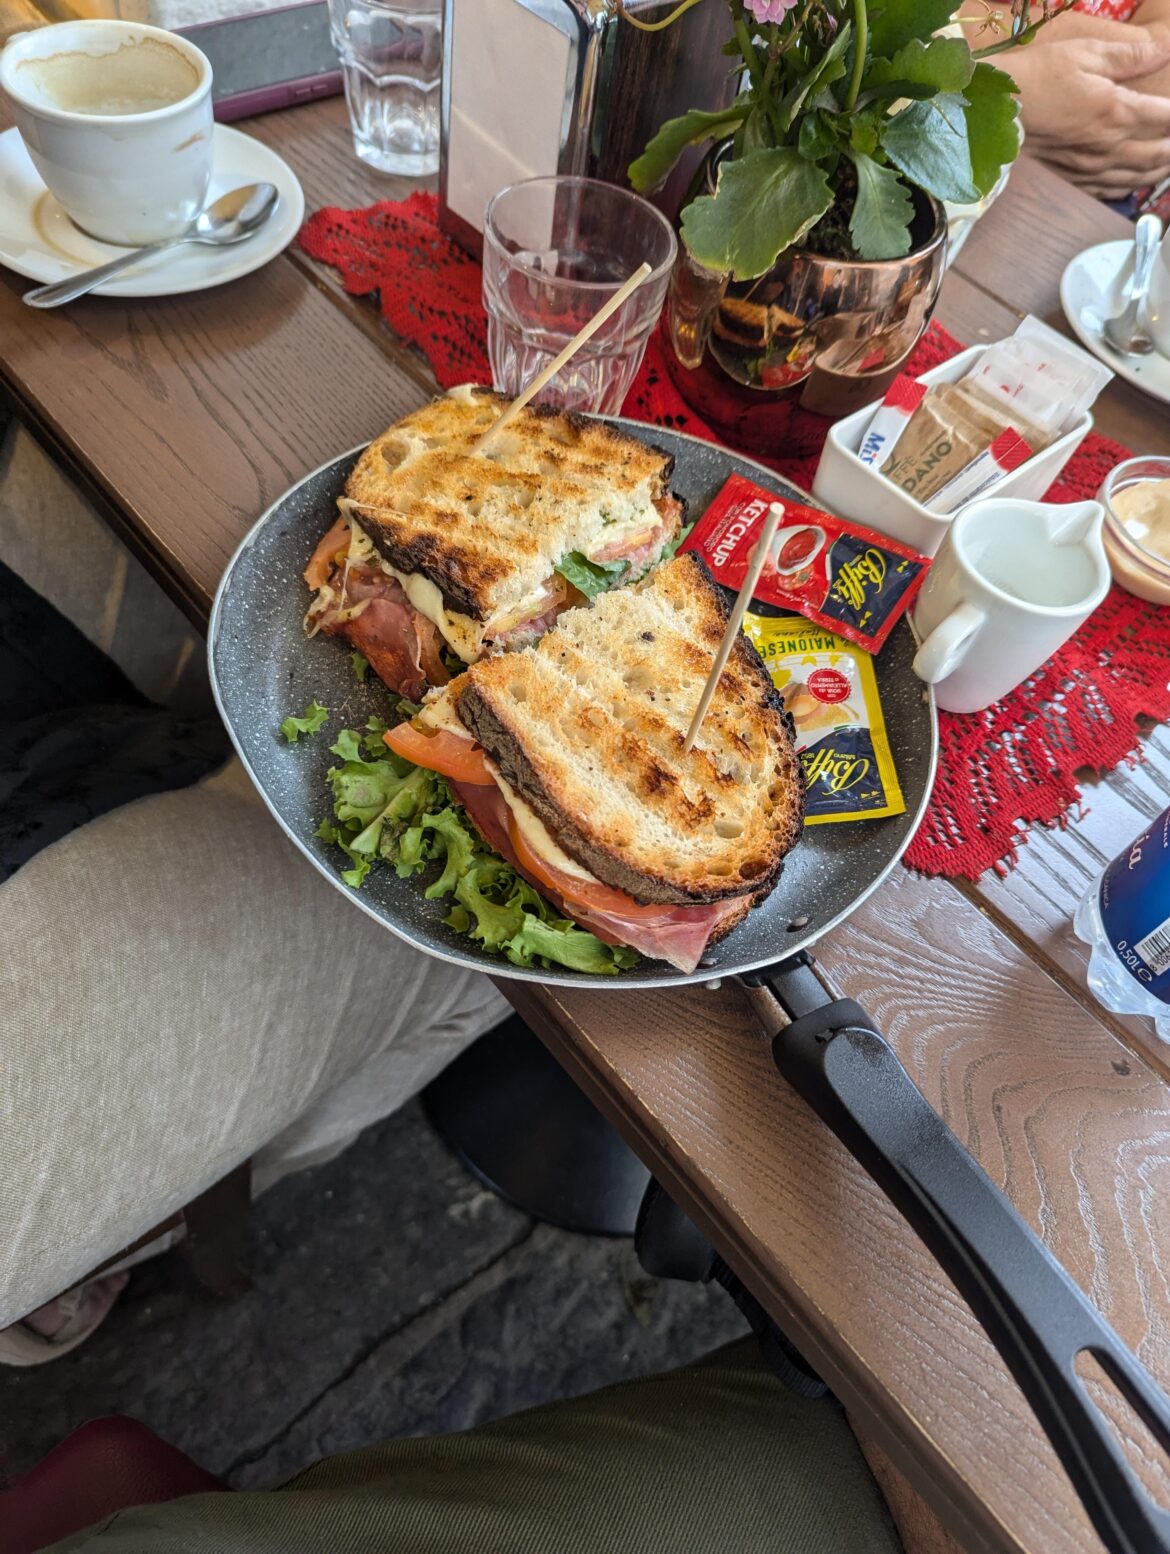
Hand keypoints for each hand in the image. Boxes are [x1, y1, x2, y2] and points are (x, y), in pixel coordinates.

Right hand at [1008, 35, 1169, 196]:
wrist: (993, 111)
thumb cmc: (1037, 76)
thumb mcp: (1085, 52)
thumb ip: (1130, 55)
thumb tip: (1165, 50)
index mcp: (1116, 111)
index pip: (1165, 117)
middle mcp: (1107, 146)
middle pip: (1156, 155)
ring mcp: (1089, 167)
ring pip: (1136, 177)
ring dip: (1158, 171)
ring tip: (1168, 164)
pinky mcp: (1071, 179)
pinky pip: (1108, 190)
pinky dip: (1128, 187)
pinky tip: (1134, 182)